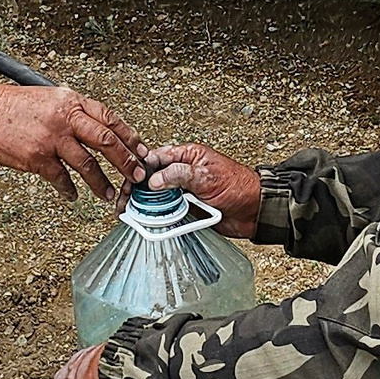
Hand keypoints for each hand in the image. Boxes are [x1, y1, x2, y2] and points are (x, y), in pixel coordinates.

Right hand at [0, 80, 141, 203]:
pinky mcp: (37, 158)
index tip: (141, 150)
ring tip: (110, 194)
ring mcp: (51, 139)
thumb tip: (96, 130)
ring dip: (101, 183)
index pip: (109, 118)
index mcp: (70, 101)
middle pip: (106, 141)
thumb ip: (73, 112)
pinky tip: (73, 195)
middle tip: (137, 175)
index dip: (130, 136)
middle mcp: (65, 118)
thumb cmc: (13, 106)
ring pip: (87, 164)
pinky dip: (69, 189)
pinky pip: (61, 179)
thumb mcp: (49, 98)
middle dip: (126, 161)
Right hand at [139, 141, 261, 237]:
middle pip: (150, 179)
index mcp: (187, 156)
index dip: (139, 169)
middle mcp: (182, 173)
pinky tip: (144, 222)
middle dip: (135, 190)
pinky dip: (155, 218)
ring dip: (142, 205)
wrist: (255, 211)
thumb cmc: (240, 187)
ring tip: (128, 213)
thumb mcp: (207, 176)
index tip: (129, 182)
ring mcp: (183, 192)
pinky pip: (166, 213)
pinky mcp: (186, 210)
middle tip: (124, 201)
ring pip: (156, 197)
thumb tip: (154, 180)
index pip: (155, 159)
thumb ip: (179, 175)